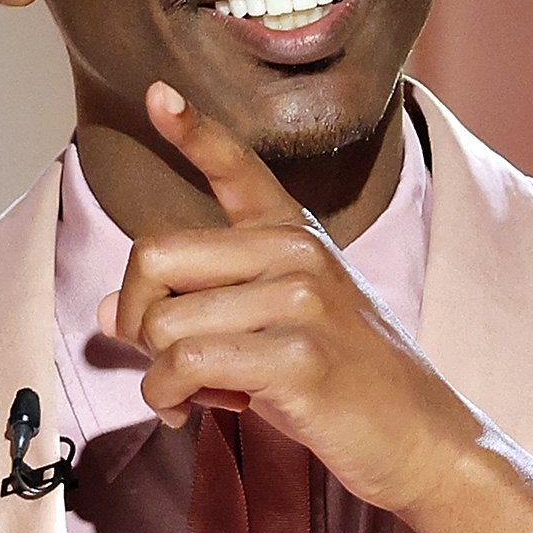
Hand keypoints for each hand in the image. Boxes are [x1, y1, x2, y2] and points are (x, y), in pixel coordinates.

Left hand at [97, 80, 482, 515]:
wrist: (423, 438)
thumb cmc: (343, 385)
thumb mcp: (275, 329)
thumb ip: (199, 307)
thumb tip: (109, 311)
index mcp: (294, 234)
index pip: (237, 167)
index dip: (193, 129)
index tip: (158, 93)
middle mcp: (297, 252)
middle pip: (155, 255)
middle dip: (138, 317)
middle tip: (164, 359)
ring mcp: (301, 300)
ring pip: (163, 323)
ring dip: (157, 374)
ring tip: (193, 395)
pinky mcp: (298, 357)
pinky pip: (184, 364)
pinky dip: (167, 396)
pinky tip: (190, 411)